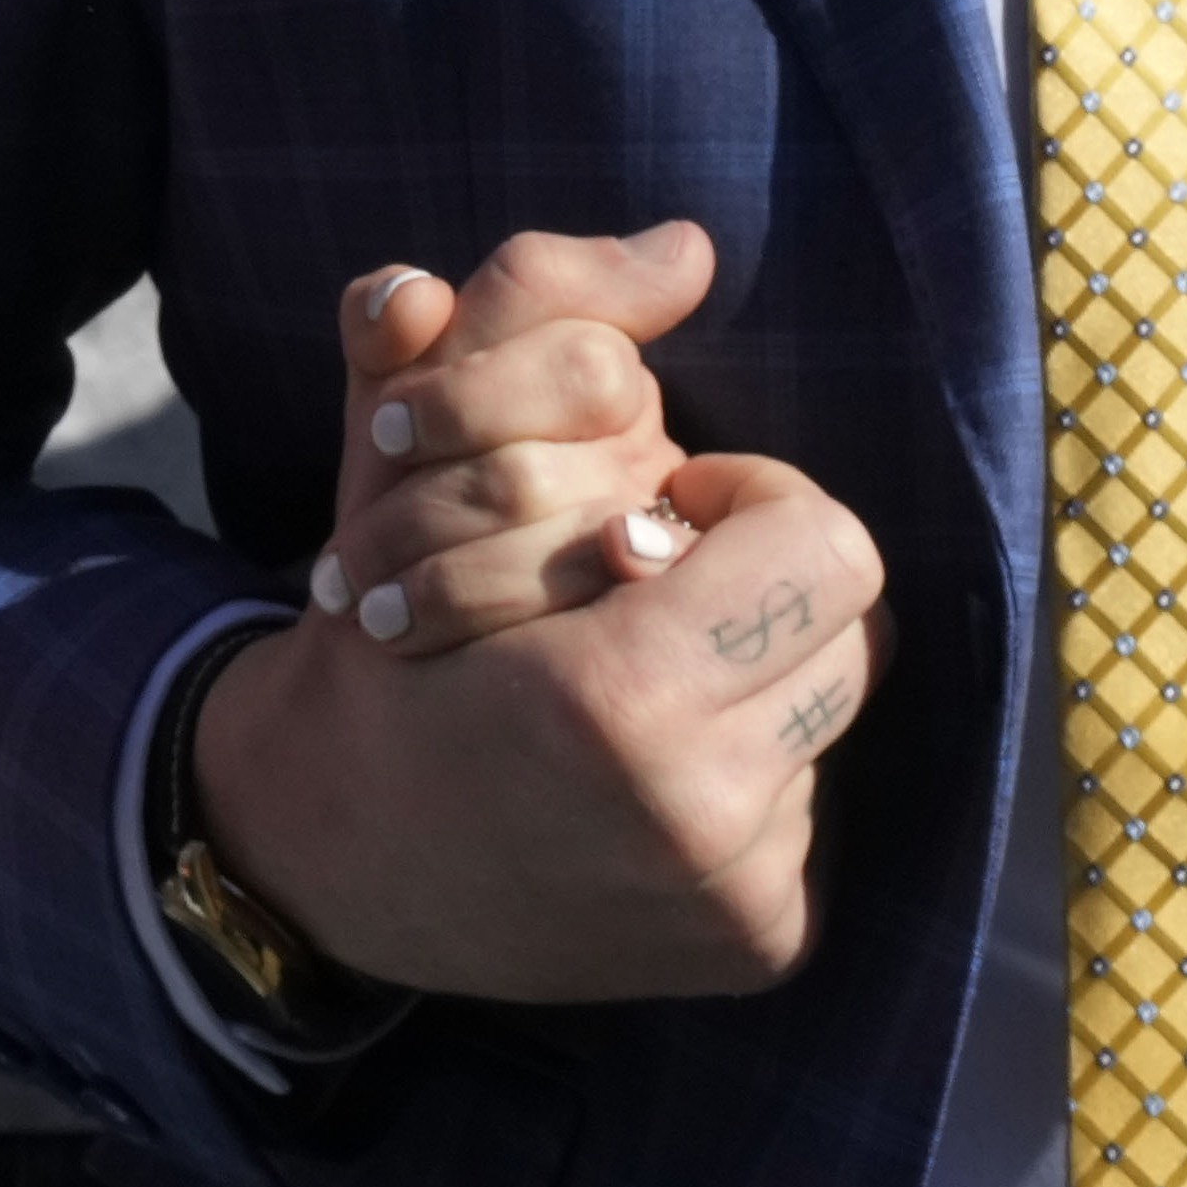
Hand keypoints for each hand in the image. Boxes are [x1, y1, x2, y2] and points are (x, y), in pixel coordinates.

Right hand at [193, 230, 884, 1004]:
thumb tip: (685, 242)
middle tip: (652, 583)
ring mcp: (732, 895)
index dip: (751, 499)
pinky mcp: (756, 944)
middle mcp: (694, 818)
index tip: (656, 510)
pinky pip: (812, 802)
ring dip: (757, 673)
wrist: (330, 853)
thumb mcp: (404, 455)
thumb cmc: (372, 633)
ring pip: (838, 712)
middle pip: (856, 630)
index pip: (827, 545)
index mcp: (614, 700)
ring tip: (648, 672)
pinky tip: (642, 771)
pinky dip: (744, 768)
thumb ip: (519, 317)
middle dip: (759, 583)